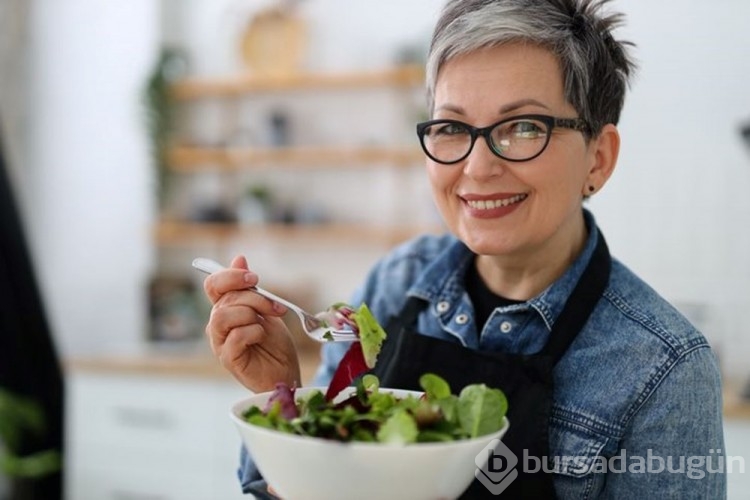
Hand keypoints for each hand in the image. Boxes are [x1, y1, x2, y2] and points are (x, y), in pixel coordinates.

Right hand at [202, 255, 300, 391]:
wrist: (286, 372)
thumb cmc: (274, 343)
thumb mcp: (266, 309)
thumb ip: (250, 288)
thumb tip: (239, 258)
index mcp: (225, 309)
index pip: (213, 284)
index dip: (231, 276)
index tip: (254, 279)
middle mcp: (218, 324)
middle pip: (225, 299)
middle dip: (255, 298)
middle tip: (274, 307)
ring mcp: (220, 342)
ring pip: (224, 316)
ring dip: (251, 314)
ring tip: (265, 324)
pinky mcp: (228, 358)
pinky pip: (236, 336)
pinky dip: (254, 332)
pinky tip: (262, 337)